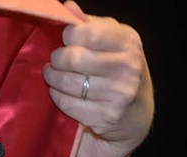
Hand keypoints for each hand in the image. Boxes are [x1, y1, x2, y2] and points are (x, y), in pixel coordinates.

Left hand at [41, 1, 153, 156]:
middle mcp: (128, 66)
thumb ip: (90, 24)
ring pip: (68, 83)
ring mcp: (119, 93)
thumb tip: (67, 7)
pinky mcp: (106, 116)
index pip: (88, 32)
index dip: (69, 35)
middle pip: (74, 58)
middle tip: (55, 60)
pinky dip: (57, 97)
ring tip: (51, 75)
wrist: (135, 114)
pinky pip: (68, 103)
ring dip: (53, 78)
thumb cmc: (119, 70)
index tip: (65, 40)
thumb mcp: (112, 42)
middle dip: (57, 59)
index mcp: (128, 42)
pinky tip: (58, 92)